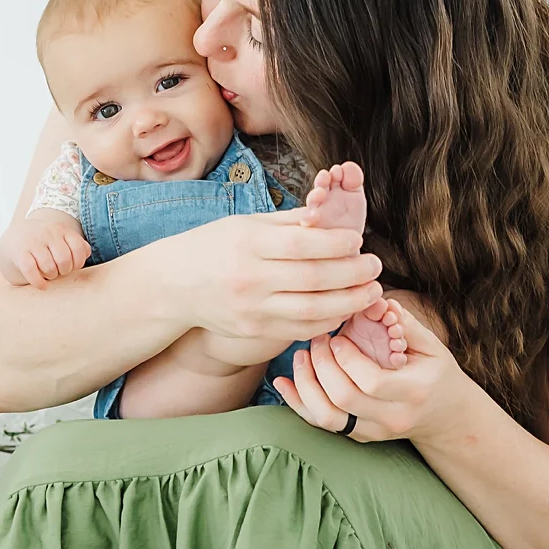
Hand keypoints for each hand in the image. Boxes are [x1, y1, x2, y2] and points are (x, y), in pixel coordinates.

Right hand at [0, 212, 92, 289]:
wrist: (14, 238)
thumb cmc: (45, 243)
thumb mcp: (61, 239)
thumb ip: (77, 245)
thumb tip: (86, 253)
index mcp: (61, 229)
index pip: (78, 248)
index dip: (78, 262)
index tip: (73, 266)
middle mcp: (47, 233)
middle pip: (64, 260)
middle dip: (65, 271)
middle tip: (60, 271)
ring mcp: (32, 242)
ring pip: (48, 267)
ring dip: (51, 276)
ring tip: (50, 275)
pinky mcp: (19, 253)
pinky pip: (31, 270)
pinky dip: (38, 282)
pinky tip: (42, 286)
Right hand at [154, 210, 384, 342]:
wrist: (173, 285)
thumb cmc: (213, 246)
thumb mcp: (245, 224)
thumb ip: (289, 222)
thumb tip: (330, 216)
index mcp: (249, 244)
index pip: (304, 244)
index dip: (338, 244)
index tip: (358, 241)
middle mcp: (250, 279)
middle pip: (314, 280)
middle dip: (353, 274)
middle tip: (376, 267)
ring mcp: (251, 310)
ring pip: (313, 311)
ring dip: (349, 302)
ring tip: (371, 291)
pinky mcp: (253, 332)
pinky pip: (300, 329)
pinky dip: (328, 321)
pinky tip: (345, 309)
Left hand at [272, 299, 476, 444]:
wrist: (444, 416)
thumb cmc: (436, 373)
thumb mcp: (431, 347)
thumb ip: (406, 325)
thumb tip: (378, 302)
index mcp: (414, 392)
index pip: (372, 382)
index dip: (347, 358)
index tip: (337, 337)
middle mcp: (392, 417)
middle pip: (343, 399)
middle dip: (321, 365)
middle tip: (316, 341)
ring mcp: (374, 431)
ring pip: (327, 417)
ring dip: (305, 385)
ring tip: (300, 357)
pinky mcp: (358, 435)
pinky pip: (321, 424)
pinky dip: (298, 403)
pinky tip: (283, 383)